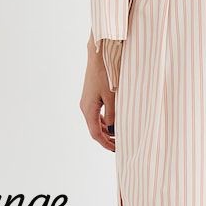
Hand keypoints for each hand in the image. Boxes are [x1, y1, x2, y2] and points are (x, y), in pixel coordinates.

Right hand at [80, 36, 115, 151]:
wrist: (99, 56)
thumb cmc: (106, 74)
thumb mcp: (112, 97)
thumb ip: (113, 116)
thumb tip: (112, 131)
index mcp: (88, 109)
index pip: (96, 134)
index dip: (106, 144)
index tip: (117, 149)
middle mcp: (85, 107)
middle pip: (95, 130)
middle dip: (107, 139)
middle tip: (120, 145)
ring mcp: (87, 102)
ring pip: (96, 123)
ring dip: (106, 131)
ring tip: (119, 136)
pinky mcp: (91, 96)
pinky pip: (97, 114)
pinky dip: (104, 122)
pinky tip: (114, 123)